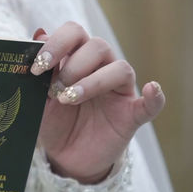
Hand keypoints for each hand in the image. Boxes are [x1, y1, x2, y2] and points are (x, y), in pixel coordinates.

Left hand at [31, 22, 164, 183]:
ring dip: (93, 82)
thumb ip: (41, 72)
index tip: (37, 67)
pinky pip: (150, 105)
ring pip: (120, 69)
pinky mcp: (131, 116)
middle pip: (98, 46)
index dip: (57, 44)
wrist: (65, 157)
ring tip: (69, 99)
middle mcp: (100, 70)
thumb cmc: (54, 123)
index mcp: (77, 60)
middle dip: (73, 65)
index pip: (75, 34)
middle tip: (55, 89)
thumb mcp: (40, 100)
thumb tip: (39, 33)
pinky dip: (154, 97)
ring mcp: (118, 92)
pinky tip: (152, 89)